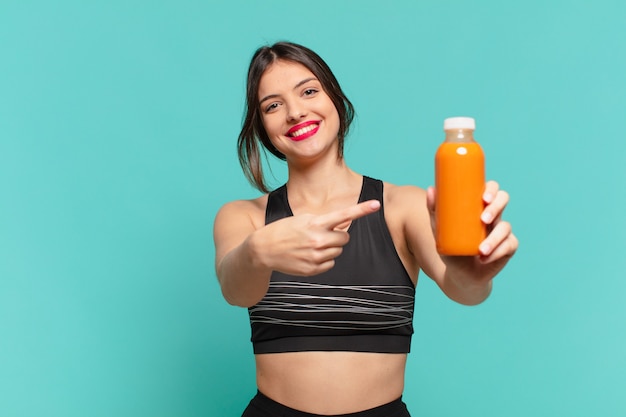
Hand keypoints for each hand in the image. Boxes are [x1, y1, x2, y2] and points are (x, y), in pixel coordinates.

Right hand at [254, 199, 380, 275]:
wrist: (264, 249)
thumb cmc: (284, 230)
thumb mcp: (302, 219)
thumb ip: (324, 220)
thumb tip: (345, 221)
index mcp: (315, 223)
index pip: (344, 215)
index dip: (362, 209)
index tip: (377, 204)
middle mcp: (318, 240)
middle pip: (345, 239)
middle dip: (337, 236)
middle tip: (322, 235)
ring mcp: (316, 256)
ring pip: (338, 252)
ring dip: (330, 248)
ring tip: (312, 245)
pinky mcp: (313, 269)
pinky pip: (331, 263)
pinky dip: (324, 260)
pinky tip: (309, 256)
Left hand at [426, 181, 517, 284]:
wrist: (459, 274)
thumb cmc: (451, 248)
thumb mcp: (441, 230)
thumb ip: (435, 210)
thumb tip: (431, 189)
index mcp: (479, 206)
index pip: (490, 189)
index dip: (491, 189)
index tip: (484, 198)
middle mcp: (493, 215)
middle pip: (503, 199)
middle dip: (496, 207)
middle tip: (483, 219)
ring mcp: (502, 231)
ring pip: (505, 226)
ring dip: (494, 238)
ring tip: (481, 250)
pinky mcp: (508, 247)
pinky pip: (508, 245)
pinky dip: (496, 252)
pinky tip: (484, 258)